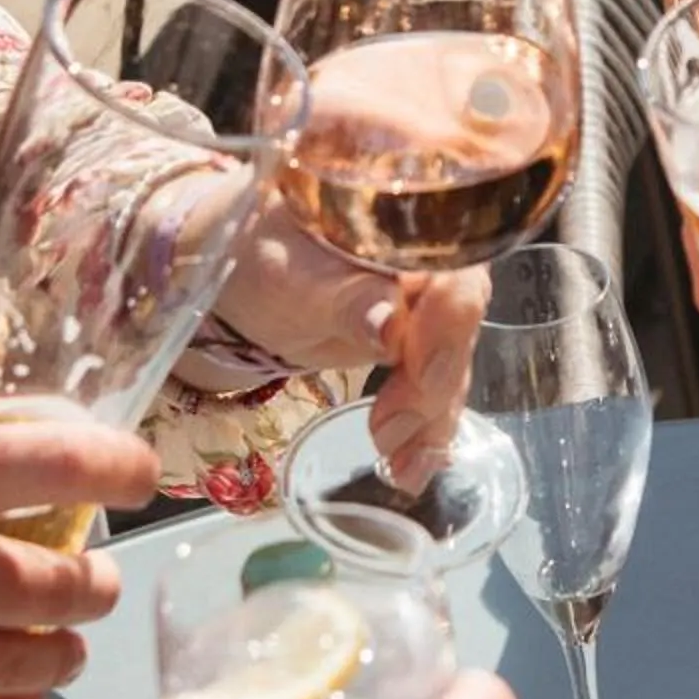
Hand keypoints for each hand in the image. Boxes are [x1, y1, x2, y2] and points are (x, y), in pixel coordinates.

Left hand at [200, 196, 488, 485]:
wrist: (241, 275)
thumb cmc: (257, 256)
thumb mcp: (287, 273)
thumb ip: (342, 295)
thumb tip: (392, 324)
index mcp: (408, 229)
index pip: (456, 273)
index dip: (447, 326)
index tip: (414, 371)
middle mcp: (432, 265)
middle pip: (458, 329)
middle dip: (429, 389)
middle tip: (384, 433)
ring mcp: (425, 311)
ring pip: (449, 368)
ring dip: (429, 422)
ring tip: (402, 469)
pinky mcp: (414, 349)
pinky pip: (433, 391)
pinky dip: (424, 433)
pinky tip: (412, 468)